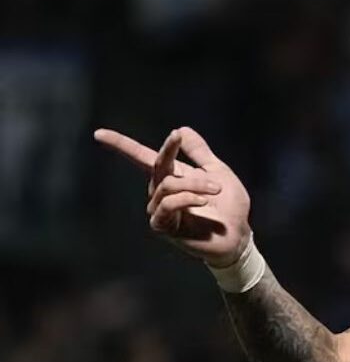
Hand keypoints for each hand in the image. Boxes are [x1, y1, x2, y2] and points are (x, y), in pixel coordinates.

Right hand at [94, 126, 250, 266]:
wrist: (238, 233)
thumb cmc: (229, 205)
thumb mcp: (218, 171)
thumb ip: (200, 152)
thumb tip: (182, 128)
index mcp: (171, 176)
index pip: (141, 157)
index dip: (121, 144)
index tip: (99, 133)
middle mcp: (160, 192)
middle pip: (159, 165)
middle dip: (179, 159)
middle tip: (213, 175)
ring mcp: (160, 210)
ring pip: (168, 185)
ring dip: (195, 185)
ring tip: (216, 191)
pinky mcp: (163, 227)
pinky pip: (167, 205)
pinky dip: (187, 198)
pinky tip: (203, 202)